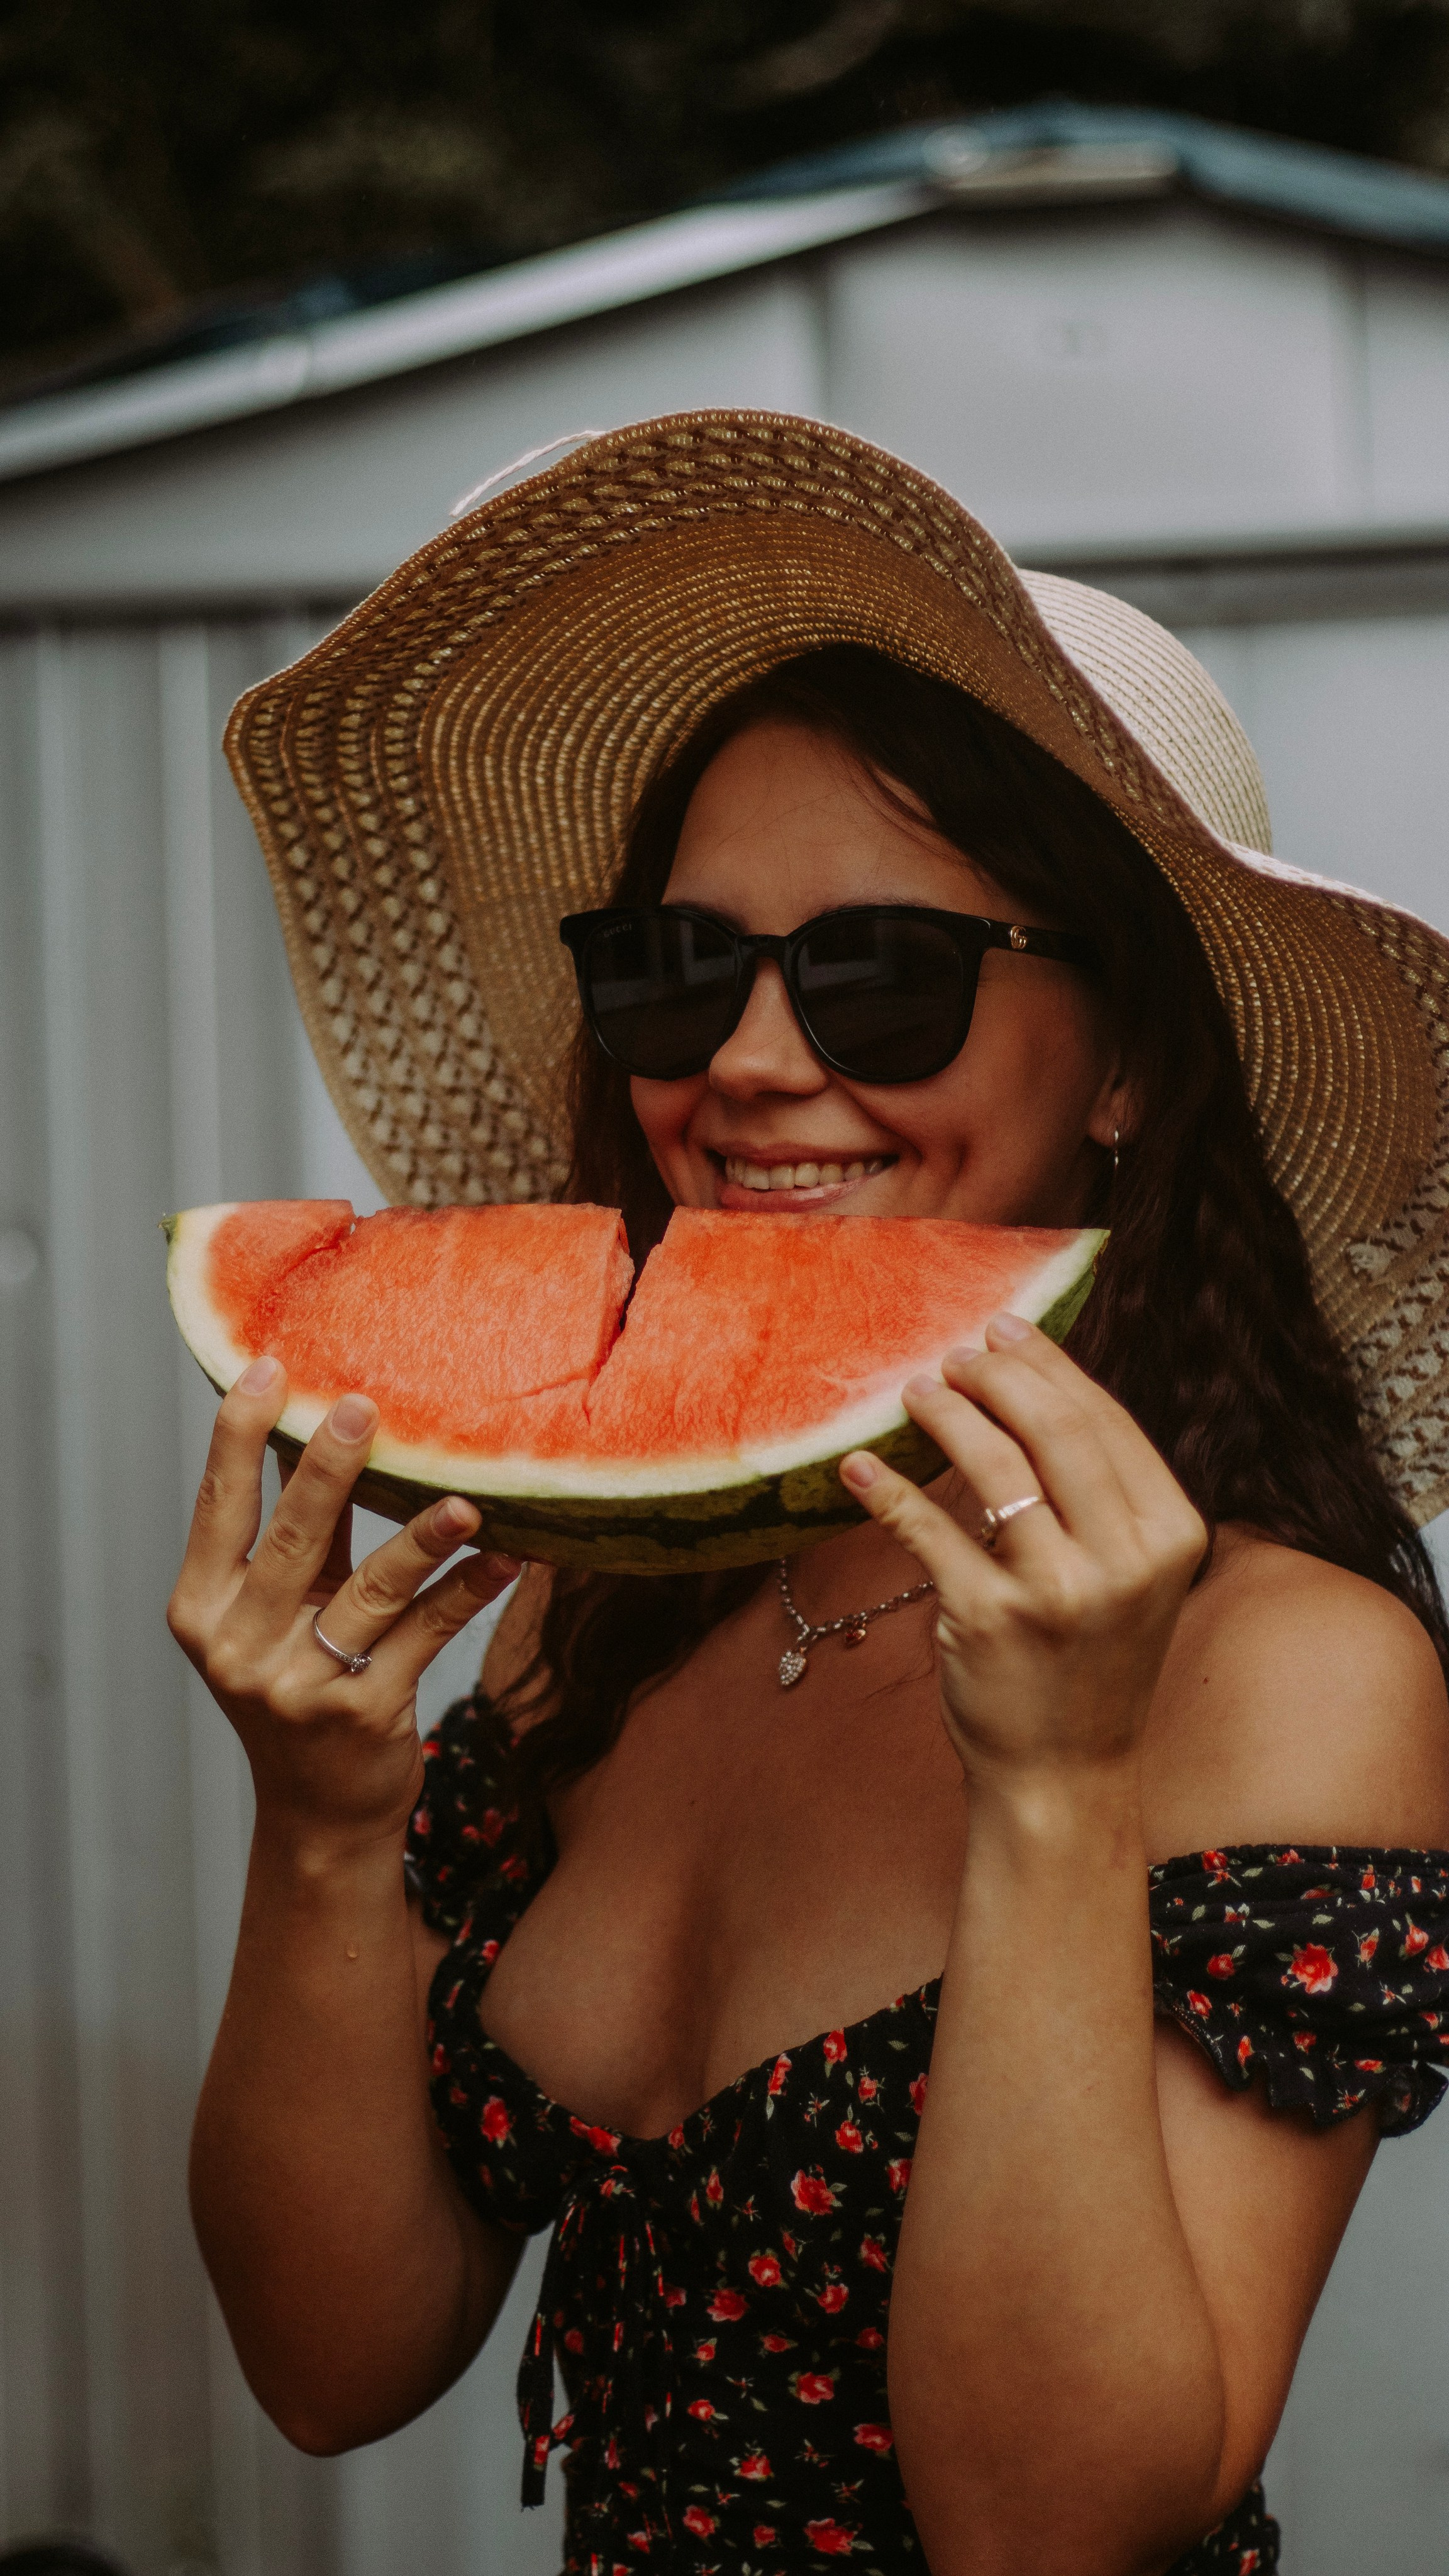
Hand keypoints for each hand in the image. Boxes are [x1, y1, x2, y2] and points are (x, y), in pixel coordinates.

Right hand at [168, 1356, 519, 1846]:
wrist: (319, 1814)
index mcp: (201, 1609)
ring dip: (423, 1536)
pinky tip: (509, 1556)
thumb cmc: (299, 1686)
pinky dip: (470, 1590)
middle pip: (291, 1537)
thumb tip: (336, 1431)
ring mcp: (299, 1684)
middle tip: (363, 1406)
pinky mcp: (364, 1713)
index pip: (217, 1506)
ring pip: (370, 1588)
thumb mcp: (279, 1616)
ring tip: (466, 1498)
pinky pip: (427, 1633)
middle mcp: (239, 1646)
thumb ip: (301, 1539)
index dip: (240, 1436)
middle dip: (330, 1467)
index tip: (269, 1368)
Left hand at [840, 1314, 1204, 1793]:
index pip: (1105, 1422)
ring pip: (995, 1466)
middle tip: (954, 1355)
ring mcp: (1058, 1591)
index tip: (1003, 1331)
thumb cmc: (1091, 1661)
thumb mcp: (1129, 1576)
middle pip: (1055, 1429)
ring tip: (917, 1391)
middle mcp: (1125, 1560)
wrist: (1066, 1774)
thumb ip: (1102, 1495)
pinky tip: (860, 1467)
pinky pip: (928, 1531)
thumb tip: (1035, 1386)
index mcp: (1171, 1536)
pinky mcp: (990, 1620)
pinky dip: (887, 1491)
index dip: (1048, 1366)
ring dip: (947, 1414)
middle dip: (997, 1376)